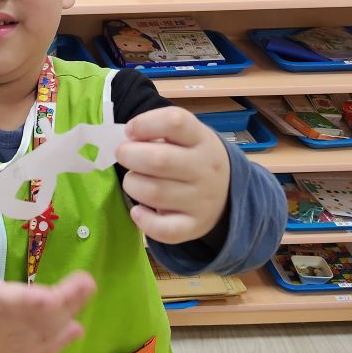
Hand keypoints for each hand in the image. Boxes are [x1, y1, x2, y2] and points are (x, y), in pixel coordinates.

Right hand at [0, 232, 95, 352]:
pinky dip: (57, 342)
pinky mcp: (2, 349)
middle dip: (61, 304)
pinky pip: (33, 350)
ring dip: (65, 317)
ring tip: (87, 291)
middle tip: (87, 281)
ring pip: (35, 337)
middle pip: (28, 321)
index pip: (0, 302)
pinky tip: (78, 328)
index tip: (50, 297)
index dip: (27, 302)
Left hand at [116, 106, 229, 244]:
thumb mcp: (185, 137)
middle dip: (129, 155)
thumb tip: (127, 142)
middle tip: (124, 155)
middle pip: (159, 160)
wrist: (227, 194)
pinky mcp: (194, 227)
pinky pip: (164, 230)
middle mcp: (204, 169)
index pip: (175, 122)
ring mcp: (201, 200)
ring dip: (132, 184)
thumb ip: (158, 133)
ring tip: (134, 181)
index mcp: (201, 139)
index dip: (144, 124)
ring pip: (154, 193)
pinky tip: (138, 210)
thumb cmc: (192, 158)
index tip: (130, 131)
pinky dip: (143, 220)